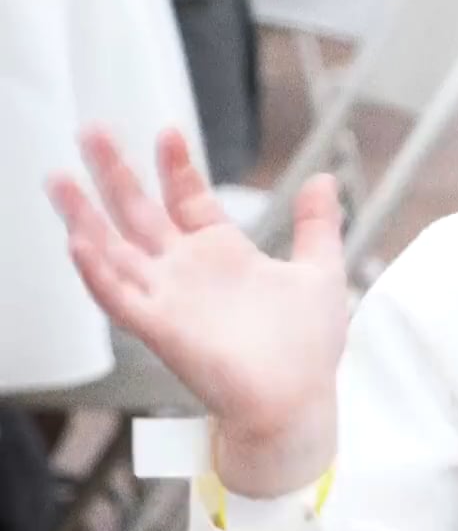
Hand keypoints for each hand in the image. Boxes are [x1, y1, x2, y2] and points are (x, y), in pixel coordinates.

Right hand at [46, 127, 348, 495]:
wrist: (298, 400)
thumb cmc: (307, 347)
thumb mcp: (319, 270)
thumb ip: (317, 225)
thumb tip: (325, 178)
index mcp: (222, 255)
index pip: (187, 200)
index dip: (175, 167)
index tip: (167, 131)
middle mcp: (188, 273)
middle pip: (140, 214)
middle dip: (116, 173)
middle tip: (92, 130)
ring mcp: (170, 299)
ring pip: (115, 251)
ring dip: (85, 217)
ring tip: (59, 179)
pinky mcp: (161, 329)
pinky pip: (120, 297)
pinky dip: (98, 272)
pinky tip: (79, 242)